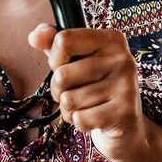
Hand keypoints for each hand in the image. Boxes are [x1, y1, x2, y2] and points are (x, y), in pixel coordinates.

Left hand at [28, 23, 148, 161]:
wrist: (125, 125)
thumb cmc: (95, 87)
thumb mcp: (75, 60)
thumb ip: (53, 44)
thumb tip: (35, 37)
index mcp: (112, 39)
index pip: (63, 40)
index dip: (56, 59)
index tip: (69, 66)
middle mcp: (122, 58)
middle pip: (61, 74)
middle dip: (59, 90)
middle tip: (78, 92)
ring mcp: (126, 85)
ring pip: (68, 99)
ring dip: (69, 108)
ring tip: (87, 106)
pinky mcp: (124, 112)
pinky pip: (79, 118)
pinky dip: (79, 122)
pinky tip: (94, 119)